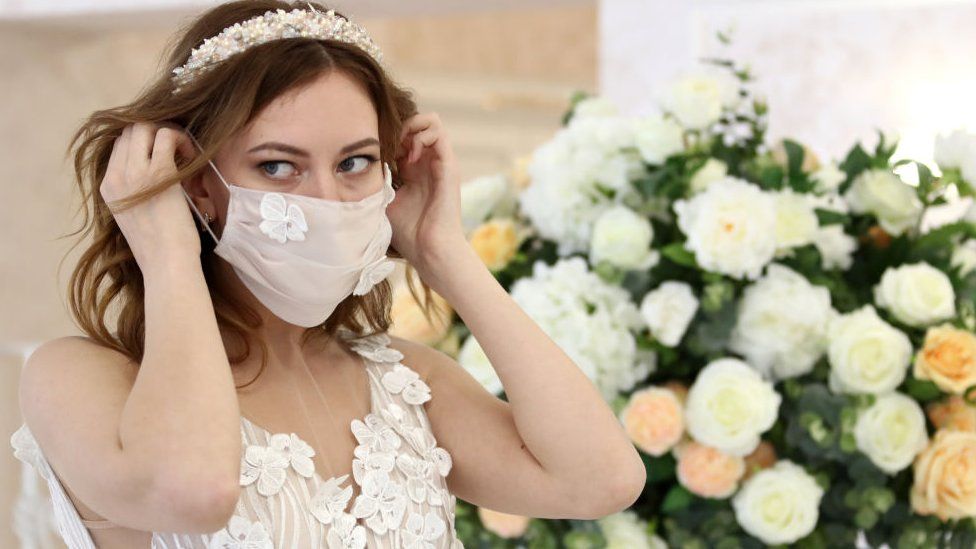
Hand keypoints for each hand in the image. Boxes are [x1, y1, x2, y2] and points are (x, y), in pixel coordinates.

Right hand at [100, 122, 200, 271]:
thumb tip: (154, 174)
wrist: (165, 264)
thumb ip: (137, 192)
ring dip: (168, 133)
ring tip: (184, 153)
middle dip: (154, 132)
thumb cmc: (159, 248)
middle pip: (130, 131)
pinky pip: (166, 136)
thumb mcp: (136, 216)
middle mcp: (116, 176)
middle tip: (176, 150)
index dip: (143, 142)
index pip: (119, 145)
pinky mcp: (159, 173)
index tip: (164, 154)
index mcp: (108, 187)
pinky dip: (181, 139)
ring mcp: (135, 173)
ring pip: (145, 127)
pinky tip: (192, 157)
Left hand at [388, 112, 466, 275]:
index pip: (405, 134)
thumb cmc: (408, 233)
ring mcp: (441, 162)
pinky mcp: (449, 165)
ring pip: (430, 120)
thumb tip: (355, 167)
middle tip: (388, 148)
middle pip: (418, 122)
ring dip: (411, 128)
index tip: (377, 152)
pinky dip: (420, 136)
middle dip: (399, 127)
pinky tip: (408, 158)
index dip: (389, 135)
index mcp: (415, 170)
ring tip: (400, 151)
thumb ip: (378, 181)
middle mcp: (430, 162)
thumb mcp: (384, 201)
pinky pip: (438, 131)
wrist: (430, 250)